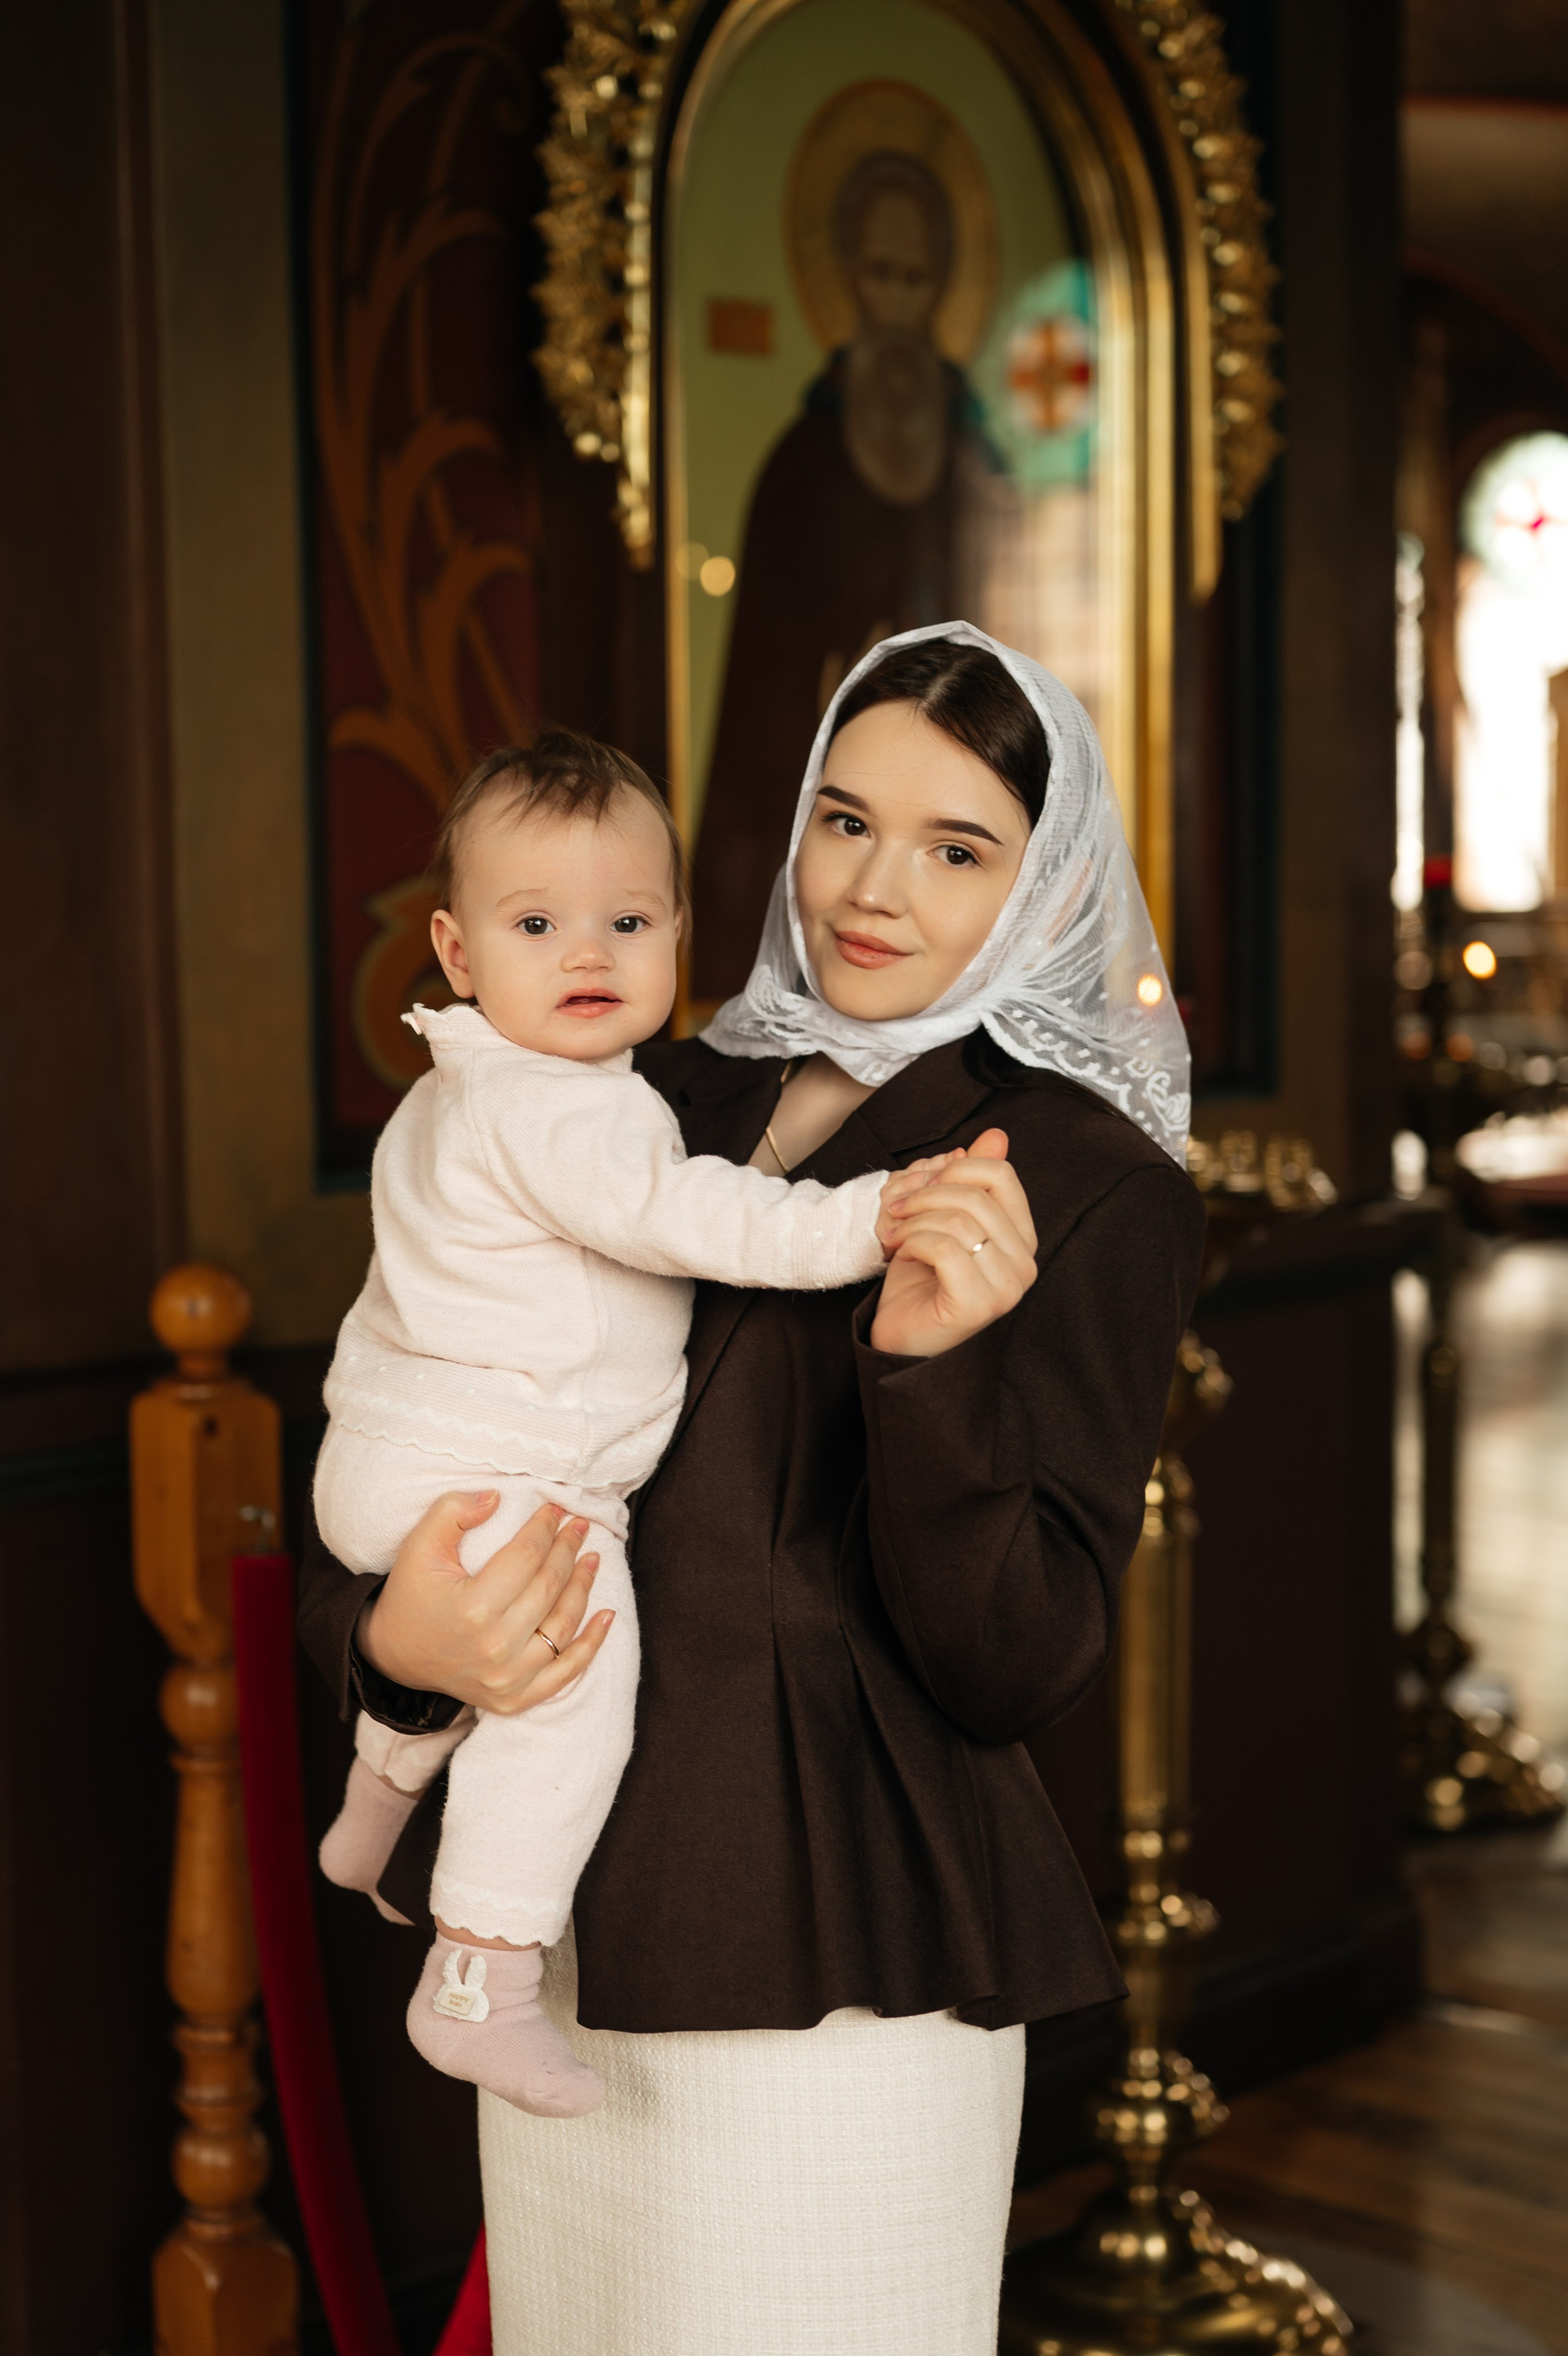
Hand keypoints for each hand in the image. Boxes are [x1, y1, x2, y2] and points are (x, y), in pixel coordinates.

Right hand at [358, 1490, 611, 1714]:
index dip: (545, 1528)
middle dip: (568, 1549)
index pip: (526, 1557)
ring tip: (592, 1559)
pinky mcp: (515, 1699)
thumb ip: (453, 1511)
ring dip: (584, 1587)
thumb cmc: (411, 1595)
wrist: (395, 1656)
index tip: (555, 1509)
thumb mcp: (419, 1545)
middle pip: (549, 1587)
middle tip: (579, 1526)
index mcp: (472, 1608)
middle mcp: (495, 1648)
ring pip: (564, 1625)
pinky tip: (607, 1615)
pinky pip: (566, 1672)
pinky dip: (592, 1644)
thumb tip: (497, 1497)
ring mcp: (508, 1679)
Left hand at [870, 1128, 1037, 1358]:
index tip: (921, 1185)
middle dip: (925, 1194)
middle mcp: (1024, 1264)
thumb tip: (995, 1135)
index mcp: (1021, 1238)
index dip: (954, 1170)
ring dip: (913, 1222)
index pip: (1001, 1175)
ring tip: (895, 1237)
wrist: (899, 1338)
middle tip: (896, 1210)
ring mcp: (1006, 1288)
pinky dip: (912, 1243)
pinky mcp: (978, 1305)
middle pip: (976, 1195)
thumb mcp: (942, 1220)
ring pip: (959, 1220)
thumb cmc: (921, 1282)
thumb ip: (970, 1181)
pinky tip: (898, 1254)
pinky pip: (944, 1248)